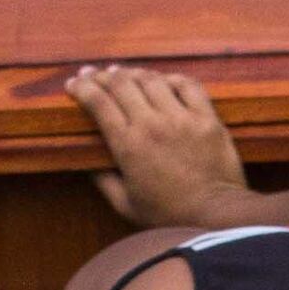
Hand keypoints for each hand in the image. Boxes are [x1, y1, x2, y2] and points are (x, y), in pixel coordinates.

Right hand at [69, 61, 249, 226]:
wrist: (215, 216)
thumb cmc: (169, 216)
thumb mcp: (126, 205)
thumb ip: (104, 182)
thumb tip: (89, 164)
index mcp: (128, 145)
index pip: (98, 102)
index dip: (82, 87)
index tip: (73, 83)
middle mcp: (152, 125)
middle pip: (121, 83)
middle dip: (101, 75)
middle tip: (93, 73)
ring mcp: (181, 118)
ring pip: (151, 79)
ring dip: (133, 73)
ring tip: (123, 73)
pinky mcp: (207, 118)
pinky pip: (188, 85)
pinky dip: (172, 78)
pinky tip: (164, 81)